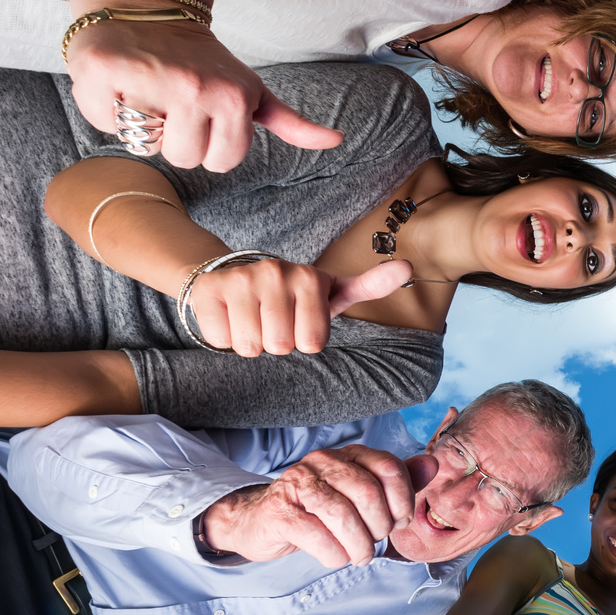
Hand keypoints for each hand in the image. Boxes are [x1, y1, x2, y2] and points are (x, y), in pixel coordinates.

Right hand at [66, 16, 342, 171]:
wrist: (149, 9)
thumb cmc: (204, 61)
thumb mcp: (253, 89)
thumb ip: (291, 121)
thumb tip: (336, 140)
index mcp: (232, 97)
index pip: (220, 161)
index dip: (211, 145)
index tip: (205, 114)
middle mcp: (193, 88)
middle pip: (183, 158)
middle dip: (177, 138)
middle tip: (174, 101)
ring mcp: (149, 79)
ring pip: (144, 146)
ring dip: (142, 126)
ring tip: (150, 92)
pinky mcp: (102, 70)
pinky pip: (103, 121)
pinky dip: (104, 107)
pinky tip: (120, 82)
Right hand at [187, 259, 412, 355]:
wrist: (233, 275)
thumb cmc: (292, 296)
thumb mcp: (332, 291)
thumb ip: (369, 285)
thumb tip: (408, 267)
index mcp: (308, 277)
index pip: (312, 343)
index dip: (305, 341)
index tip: (301, 320)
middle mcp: (274, 272)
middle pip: (281, 346)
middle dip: (277, 343)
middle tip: (274, 321)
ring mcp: (239, 279)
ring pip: (250, 346)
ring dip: (251, 342)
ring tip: (253, 319)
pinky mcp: (207, 291)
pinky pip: (220, 340)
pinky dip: (224, 337)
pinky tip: (229, 315)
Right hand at [200, 444, 418, 566]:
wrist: (262, 521)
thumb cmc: (320, 511)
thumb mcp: (362, 494)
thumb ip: (398, 481)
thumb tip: (433, 465)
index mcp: (350, 455)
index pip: (390, 468)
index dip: (403, 500)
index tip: (399, 523)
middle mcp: (323, 461)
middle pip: (368, 493)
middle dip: (380, 527)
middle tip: (376, 543)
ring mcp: (298, 483)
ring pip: (341, 514)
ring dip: (358, 545)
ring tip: (360, 556)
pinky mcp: (279, 511)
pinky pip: (315, 535)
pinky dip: (334, 554)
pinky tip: (336, 557)